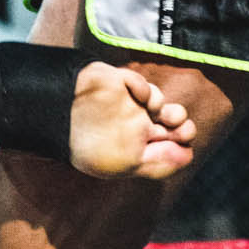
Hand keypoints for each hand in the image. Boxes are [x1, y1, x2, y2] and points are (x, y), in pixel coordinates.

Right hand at [67, 64, 193, 179]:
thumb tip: (189, 156)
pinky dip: (144, 89)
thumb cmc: (89, 148)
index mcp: (136, 146)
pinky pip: (140, 83)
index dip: (182, 144)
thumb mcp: (126, 165)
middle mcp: (134, 124)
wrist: (60, 120)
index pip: (168, 144)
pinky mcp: (118, 83)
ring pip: (159, 101)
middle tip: (183, 129)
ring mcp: (127, 103)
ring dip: (166, 107)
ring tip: (160, 113)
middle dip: (183, 125)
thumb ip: (158, 164)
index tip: (185, 146)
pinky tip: (139, 97)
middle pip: (170, 122)